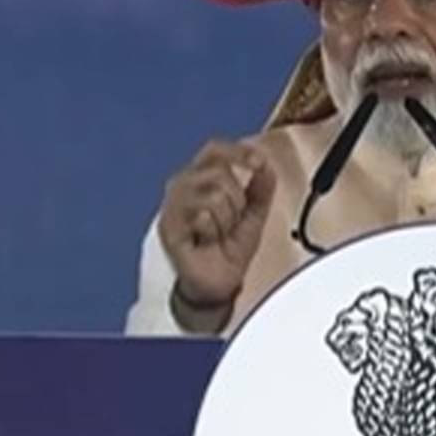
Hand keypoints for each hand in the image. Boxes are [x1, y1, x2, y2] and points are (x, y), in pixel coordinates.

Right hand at [157, 140, 276, 327]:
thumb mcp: (254, 214)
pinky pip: (202, 216)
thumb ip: (261, 188)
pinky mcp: (169, 227)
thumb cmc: (228, 249)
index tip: (259, 163)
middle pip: (218, 171)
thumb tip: (266, 166)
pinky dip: (214, 232)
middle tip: (232, 221)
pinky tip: (207, 241)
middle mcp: (182, 186)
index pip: (214, 150)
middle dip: (237, 199)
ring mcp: (173, 206)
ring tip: (219, 232)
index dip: (238, 152)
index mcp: (200, 178)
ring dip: (226, 218)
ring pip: (213, 193)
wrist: (218, 284)